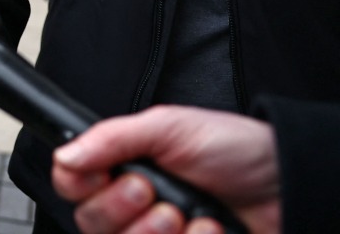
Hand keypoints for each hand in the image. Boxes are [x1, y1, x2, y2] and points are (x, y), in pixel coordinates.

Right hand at [51, 105, 280, 233]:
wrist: (287, 186)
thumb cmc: (232, 149)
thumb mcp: (168, 128)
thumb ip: (112, 138)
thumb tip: (66, 154)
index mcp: (120, 168)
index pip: (71, 184)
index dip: (81, 184)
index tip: (107, 174)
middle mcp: (131, 207)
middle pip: (90, 222)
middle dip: (122, 208)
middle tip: (151, 190)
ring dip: (155, 231)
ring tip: (186, 213)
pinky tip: (209, 228)